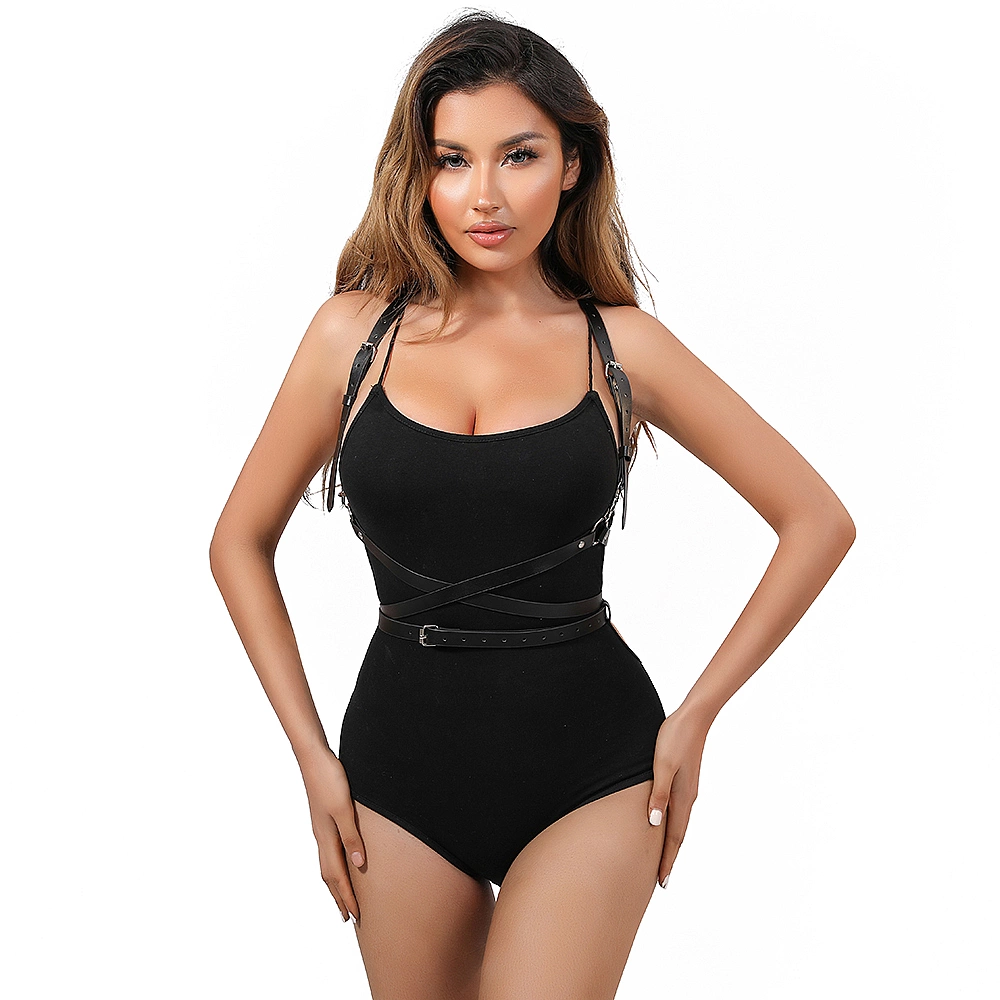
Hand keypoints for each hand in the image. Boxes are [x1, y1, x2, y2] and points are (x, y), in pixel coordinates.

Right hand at [297, 747, 366, 922]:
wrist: (313, 757)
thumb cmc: (329, 779)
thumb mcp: (345, 809)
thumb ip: (352, 837)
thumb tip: (359, 866)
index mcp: (326, 837)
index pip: (337, 876)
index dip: (346, 897)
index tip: (354, 917)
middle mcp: (321, 836)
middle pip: (329, 875)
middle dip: (339, 896)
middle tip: (348, 917)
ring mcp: (320, 827)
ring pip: (327, 863)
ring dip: (336, 882)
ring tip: (343, 895)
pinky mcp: (323, 817)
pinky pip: (329, 849)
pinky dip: (335, 863)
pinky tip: (342, 859)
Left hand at [647, 707, 709, 887]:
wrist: (694, 717)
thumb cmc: (674, 738)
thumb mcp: (661, 766)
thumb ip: (658, 794)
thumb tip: (653, 824)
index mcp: (682, 797)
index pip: (673, 837)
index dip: (667, 860)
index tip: (661, 882)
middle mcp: (687, 797)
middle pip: (677, 835)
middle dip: (669, 857)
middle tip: (661, 879)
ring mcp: (687, 789)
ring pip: (678, 823)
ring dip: (670, 842)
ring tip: (662, 857)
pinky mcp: (684, 779)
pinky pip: (677, 810)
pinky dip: (671, 824)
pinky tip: (665, 822)